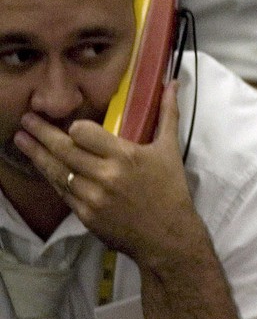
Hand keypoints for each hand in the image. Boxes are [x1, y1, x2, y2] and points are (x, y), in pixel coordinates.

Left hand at [16, 82, 198, 267]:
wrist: (167, 235)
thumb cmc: (170, 189)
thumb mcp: (170, 150)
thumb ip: (168, 114)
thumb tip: (172, 83)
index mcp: (125, 156)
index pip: (83, 133)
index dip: (75, 127)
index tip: (73, 125)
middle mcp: (104, 176)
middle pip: (63, 150)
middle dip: (41, 133)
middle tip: (26, 121)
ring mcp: (91, 198)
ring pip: (56, 171)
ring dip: (36, 155)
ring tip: (21, 140)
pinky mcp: (84, 216)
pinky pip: (62, 192)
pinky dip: (52, 178)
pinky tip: (43, 167)